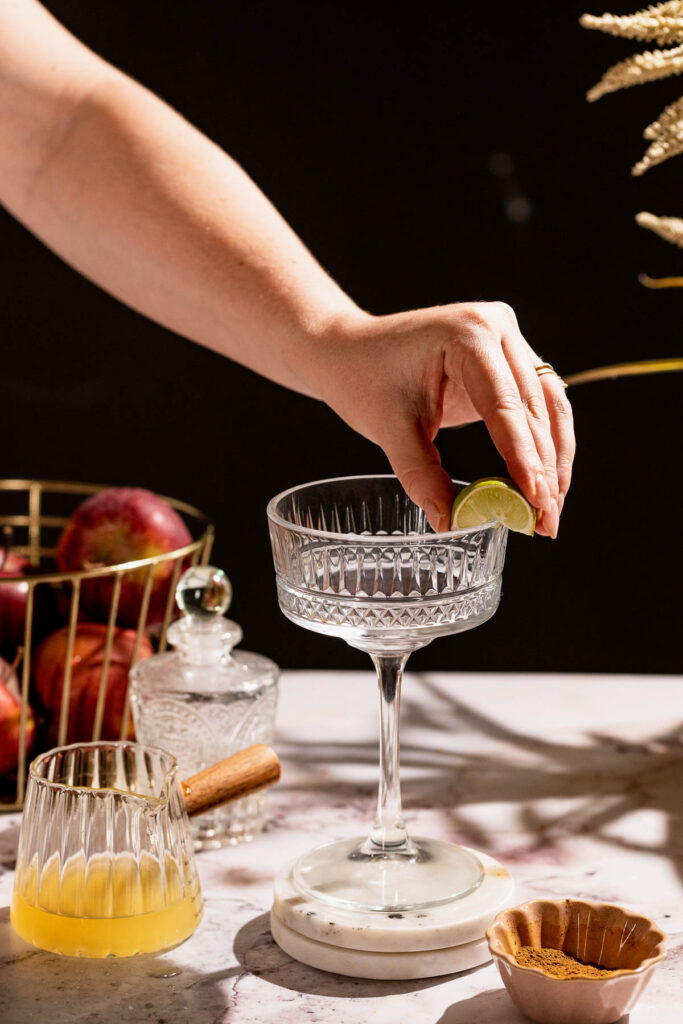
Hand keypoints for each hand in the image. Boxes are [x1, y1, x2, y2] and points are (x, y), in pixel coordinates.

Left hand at [317, 302, 574, 536]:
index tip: (537, 501)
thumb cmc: (363, 380)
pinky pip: (539, 403)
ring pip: (549, 405)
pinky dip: (544, 444)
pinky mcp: (509, 358)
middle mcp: (497, 327)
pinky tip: (545, 484)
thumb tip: (449, 522)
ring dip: (554, 460)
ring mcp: (508, 339)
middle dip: (544, 469)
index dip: (525, 457)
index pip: (505, 405)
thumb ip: (421, 475)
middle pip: (535, 407)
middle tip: (546, 521)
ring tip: (551, 511)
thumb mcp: (389, 429)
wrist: (351, 352)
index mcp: (467, 334)